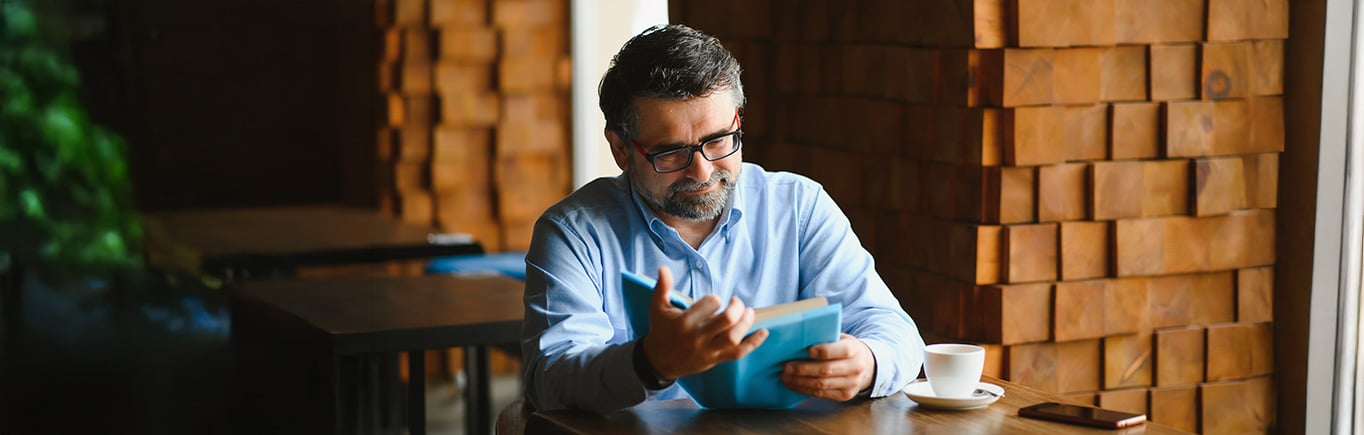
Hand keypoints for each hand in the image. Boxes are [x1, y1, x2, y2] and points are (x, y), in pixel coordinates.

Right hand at [639, 266, 768, 379]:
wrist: (659, 361)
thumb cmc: (660, 330)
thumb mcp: (657, 307)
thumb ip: (662, 287)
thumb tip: (663, 267)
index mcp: (684, 322)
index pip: (710, 304)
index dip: (715, 299)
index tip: (714, 300)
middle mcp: (697, 337)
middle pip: (727, 320)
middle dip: (737, 307)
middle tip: (736, 301)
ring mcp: (708, 350)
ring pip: (734, 337)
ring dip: (746, 323)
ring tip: (749, 312)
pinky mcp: (715, 359)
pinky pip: (737, 353)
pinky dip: (753, 343)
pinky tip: (763, 333)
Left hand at [781, 333, 875, 400]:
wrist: (866, 365)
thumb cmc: (845, 348)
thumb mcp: (841, 338)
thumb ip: (825, 338)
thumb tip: (798, 339)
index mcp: (854, 349)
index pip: (839, 351)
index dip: (821, 351)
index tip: (806, 350)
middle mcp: (855, 368)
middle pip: (825, 370)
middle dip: (802, 369)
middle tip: (785, 366)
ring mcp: (851, 384)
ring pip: (821, 385)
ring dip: (799, 382)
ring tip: (785, 376)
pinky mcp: (844, 395)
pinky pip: (821, 394)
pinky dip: (804, 389)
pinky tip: (793, 384)